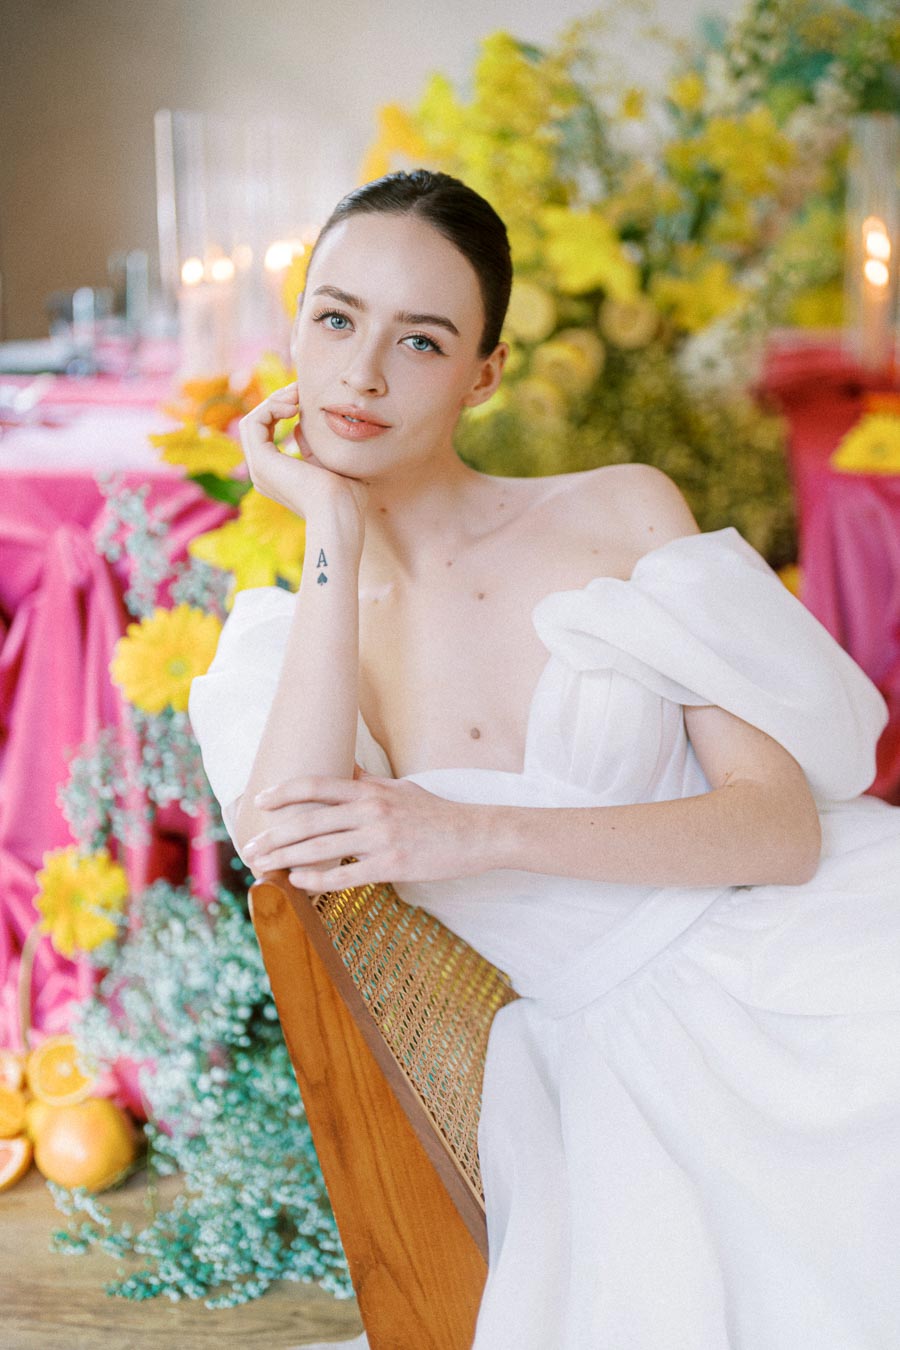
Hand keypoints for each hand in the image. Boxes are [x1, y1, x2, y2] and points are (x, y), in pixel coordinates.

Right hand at [239, 382, 369, 531]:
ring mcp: (259, 468)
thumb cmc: (345, 498)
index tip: (305, 398)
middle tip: (300, 388)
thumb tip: (299, 428)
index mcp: (277, 476)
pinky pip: (254, 422)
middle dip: (278, 401)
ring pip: (252, 421)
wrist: (340, 516)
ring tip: (297, 395)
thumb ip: (314, 447)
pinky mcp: (261, 462)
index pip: (267, 434)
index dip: (283, 410)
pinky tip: (294, 407)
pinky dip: (271, 408)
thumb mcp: (330, 465)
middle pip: (257, 425)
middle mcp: (263, 473)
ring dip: (273, 401)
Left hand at [240, 771, 490, 890]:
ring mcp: (380, 838)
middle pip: (310, 820)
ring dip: (286, 858)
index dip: (285, 792)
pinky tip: (297, 882)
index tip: (260, 801)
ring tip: (263, 867)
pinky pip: (345, 874)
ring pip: (321, 847)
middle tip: (250, 847)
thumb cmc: (435, 812)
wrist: (475, 834)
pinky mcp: (391, 865)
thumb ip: (367, 782)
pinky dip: (317, 879)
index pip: (317, 785)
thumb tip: (342, 770)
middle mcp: (371, 810)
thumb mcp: (399, 788)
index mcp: (370, 790)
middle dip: (275, 835)